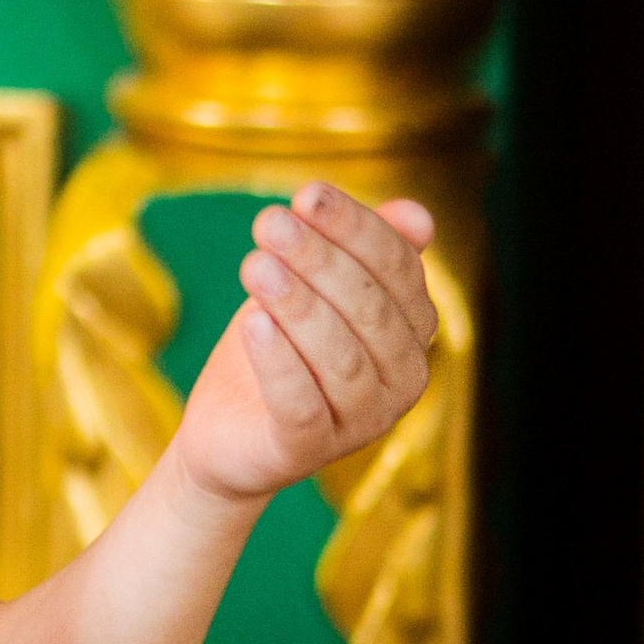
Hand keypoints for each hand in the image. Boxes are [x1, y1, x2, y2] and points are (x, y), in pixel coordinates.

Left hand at [176, 185, 437, 507]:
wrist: (225, 427)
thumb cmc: (277, 344)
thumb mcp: (312, 288)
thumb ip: (358, 250)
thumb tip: (419, 216)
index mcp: (412, 332)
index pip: (398, 270)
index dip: (355, 227)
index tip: (307, 194)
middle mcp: (402, 381)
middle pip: (369, 309)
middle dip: (319, 258)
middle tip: (269, 222)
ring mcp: (362, 422)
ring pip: (340, 357)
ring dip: (297, 305)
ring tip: (255, 265)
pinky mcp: (309, 449)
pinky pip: (302, 405)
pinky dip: (279, 362)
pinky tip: (252, 323)